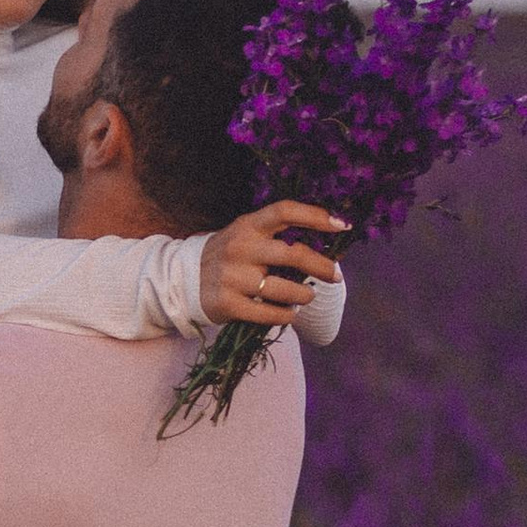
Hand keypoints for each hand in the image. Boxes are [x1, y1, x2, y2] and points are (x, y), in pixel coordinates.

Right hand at [199, 201, 345, 328]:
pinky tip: (291, 313)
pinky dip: (287, 315)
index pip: (284, 211)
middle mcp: (240, 248)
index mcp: (247, 225)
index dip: (315, 216)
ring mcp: (233, 277)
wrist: (184, 280)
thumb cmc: (229, 256)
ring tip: (307, 296)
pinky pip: (269, 313)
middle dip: (322, 266)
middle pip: (293, 254)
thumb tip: (323, 246)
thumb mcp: (245, 235)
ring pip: (284, 289)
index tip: (341, 225)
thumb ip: (275, 237)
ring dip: (304, 295)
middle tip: (336, 276)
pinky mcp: (228, 304)